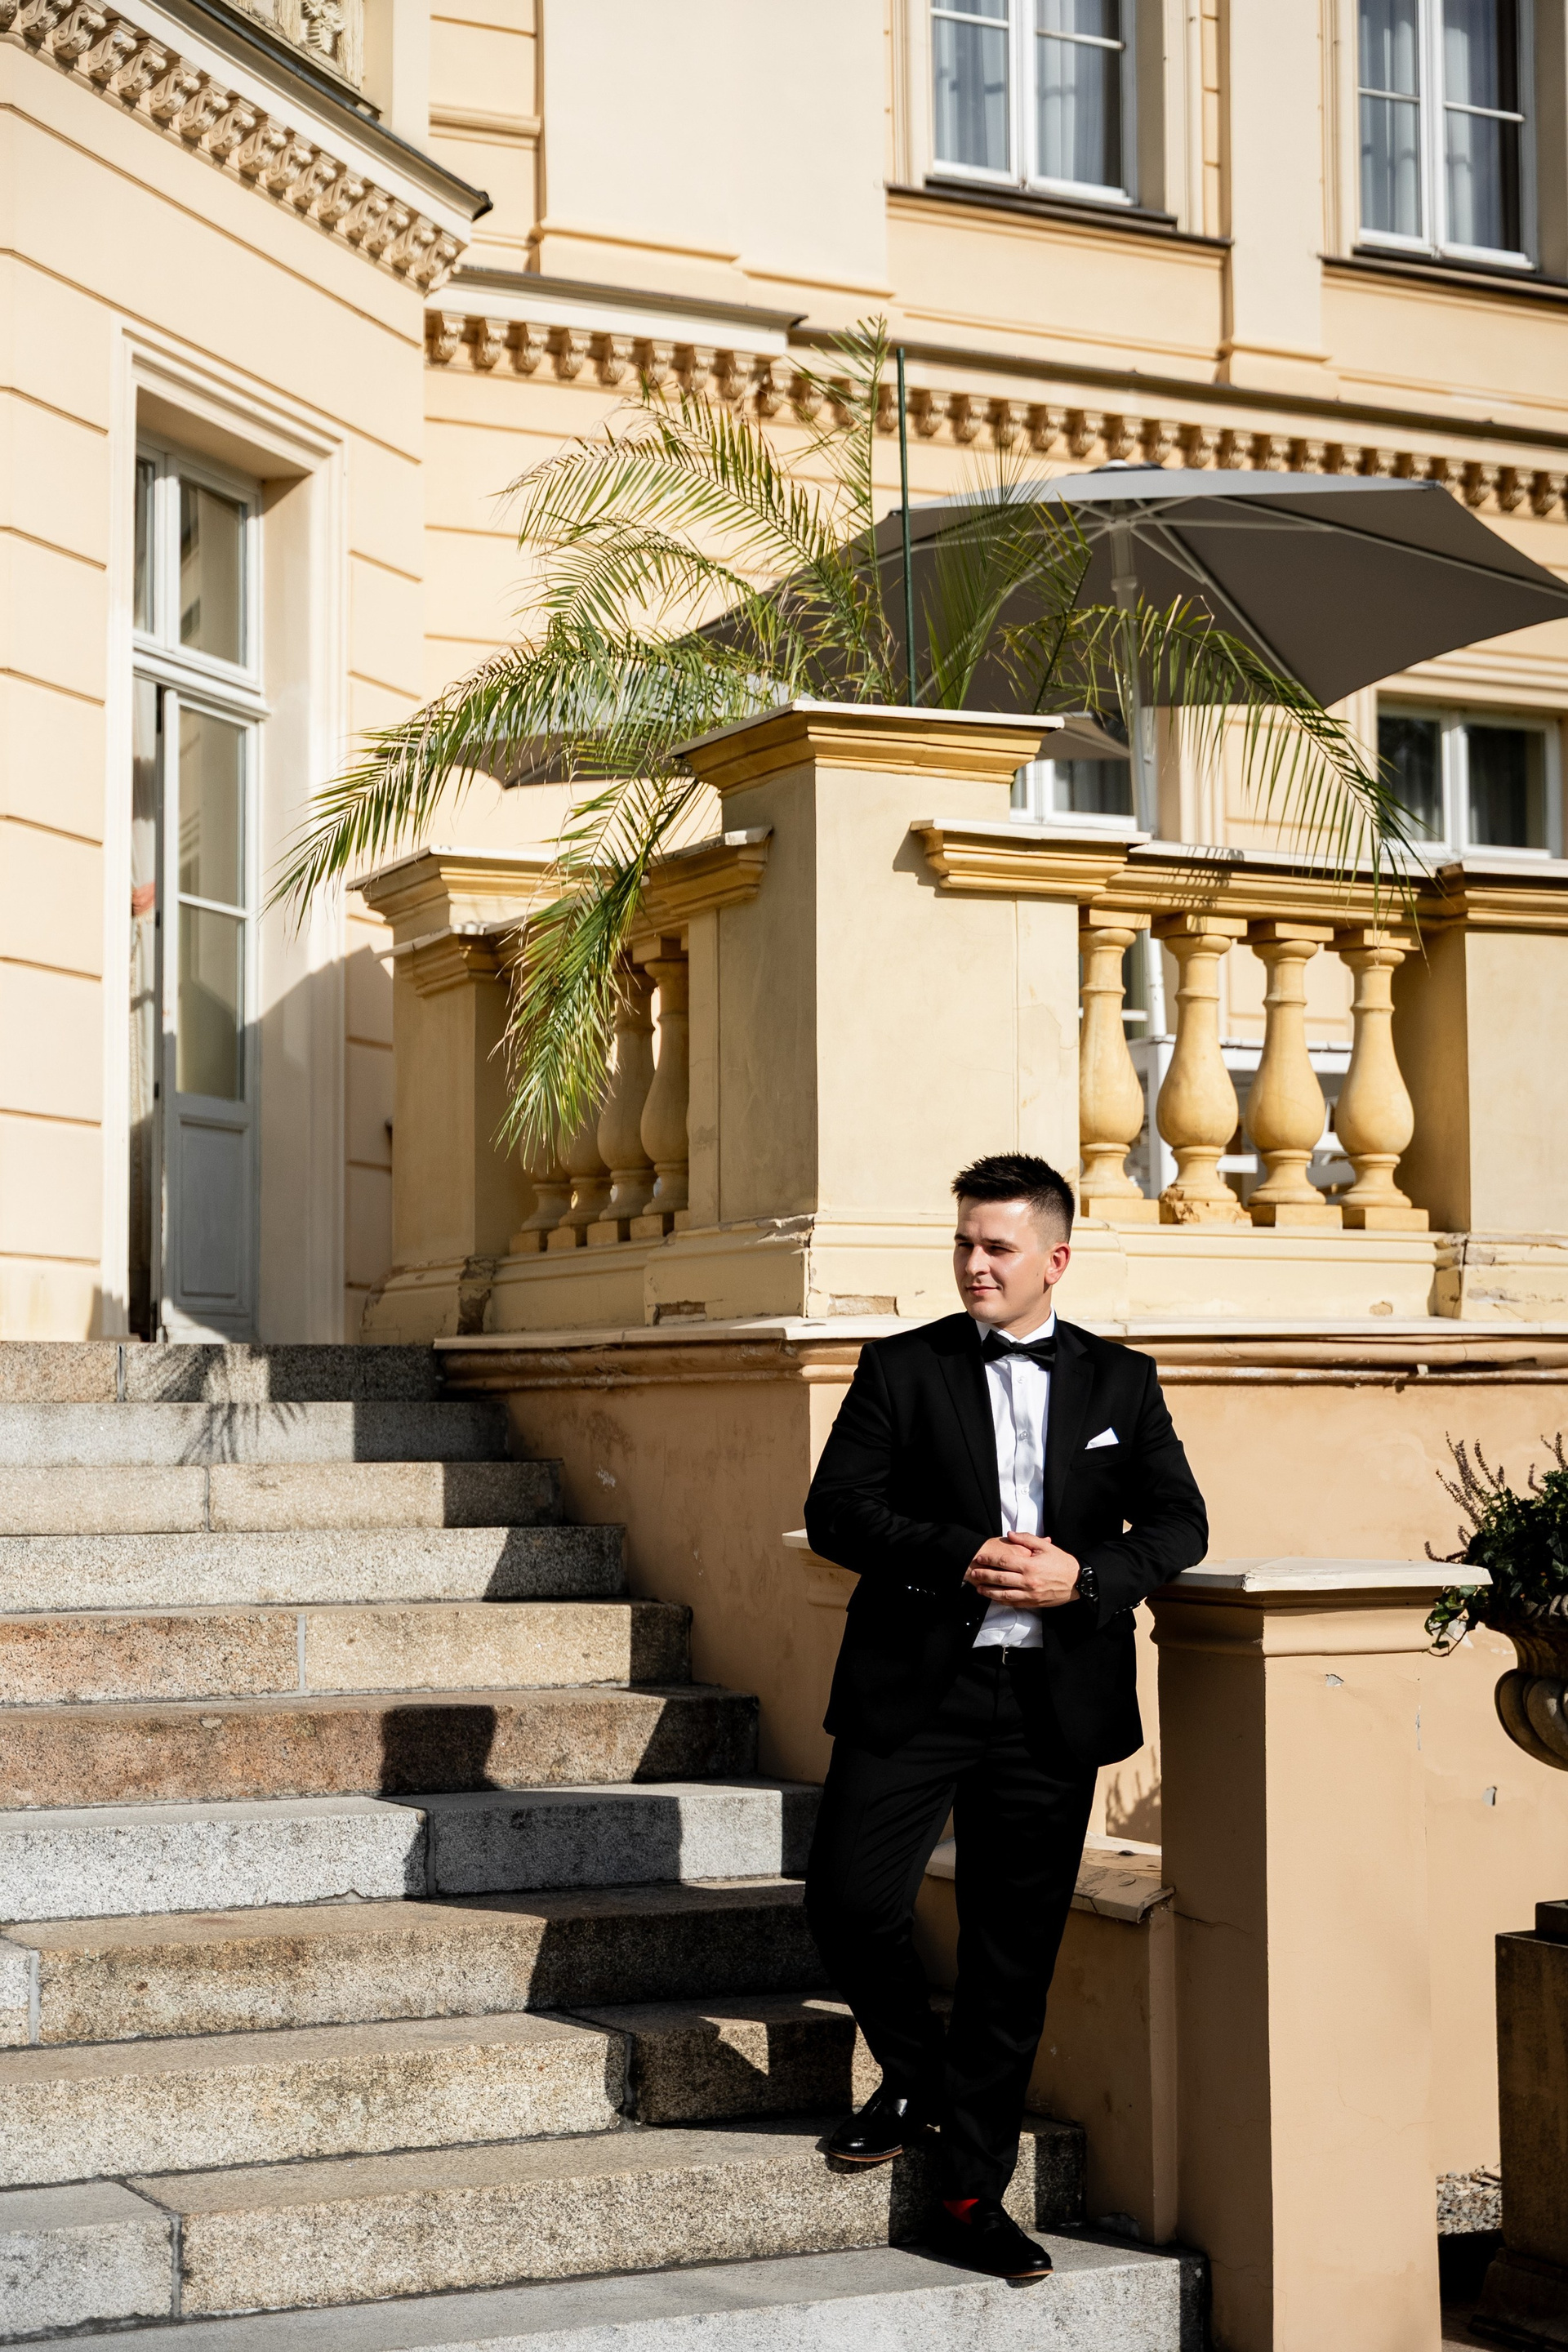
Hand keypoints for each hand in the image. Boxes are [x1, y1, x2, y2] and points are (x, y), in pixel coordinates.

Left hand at [965, 1532, 1080, 1609]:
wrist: (1077, 1581)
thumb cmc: (1061, 1562)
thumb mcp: (1045, 1546)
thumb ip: (1026, 1539)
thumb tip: (1009, 1535)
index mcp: (1030, 1565)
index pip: (1004, 1562)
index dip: (990, 1560)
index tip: (980, 1558)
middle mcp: (1028, 1581)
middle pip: (1000, 1578)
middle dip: (985, 1575)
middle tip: (974, 1573)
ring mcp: (1030, 1594)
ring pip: (1004, 1594)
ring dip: (989, 1591)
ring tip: (979, 1588)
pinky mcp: (1033, 1602)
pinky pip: (1014, 1603)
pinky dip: (1002, 1601)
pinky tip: (994, 1598)